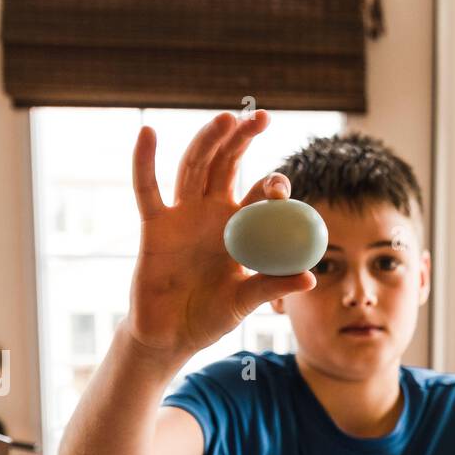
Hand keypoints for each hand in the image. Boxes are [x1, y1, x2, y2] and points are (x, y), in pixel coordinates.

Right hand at [127, 109, 316, 361]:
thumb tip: (310, 278)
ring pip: (194, 168)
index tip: (281, 183)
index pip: (260, 196)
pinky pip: (147, 189)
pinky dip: (144, 161)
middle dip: (243, 141)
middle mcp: (213, 214)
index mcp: (242, 229)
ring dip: (208, 142)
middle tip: (261, 118)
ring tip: (225, 118)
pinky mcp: (154, 225)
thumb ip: (271, 286)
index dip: (271, 185)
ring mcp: (182, 215)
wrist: (170, 335)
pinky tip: (148, 132)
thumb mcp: (243, 302)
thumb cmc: (210, 317)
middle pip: (228, 167)